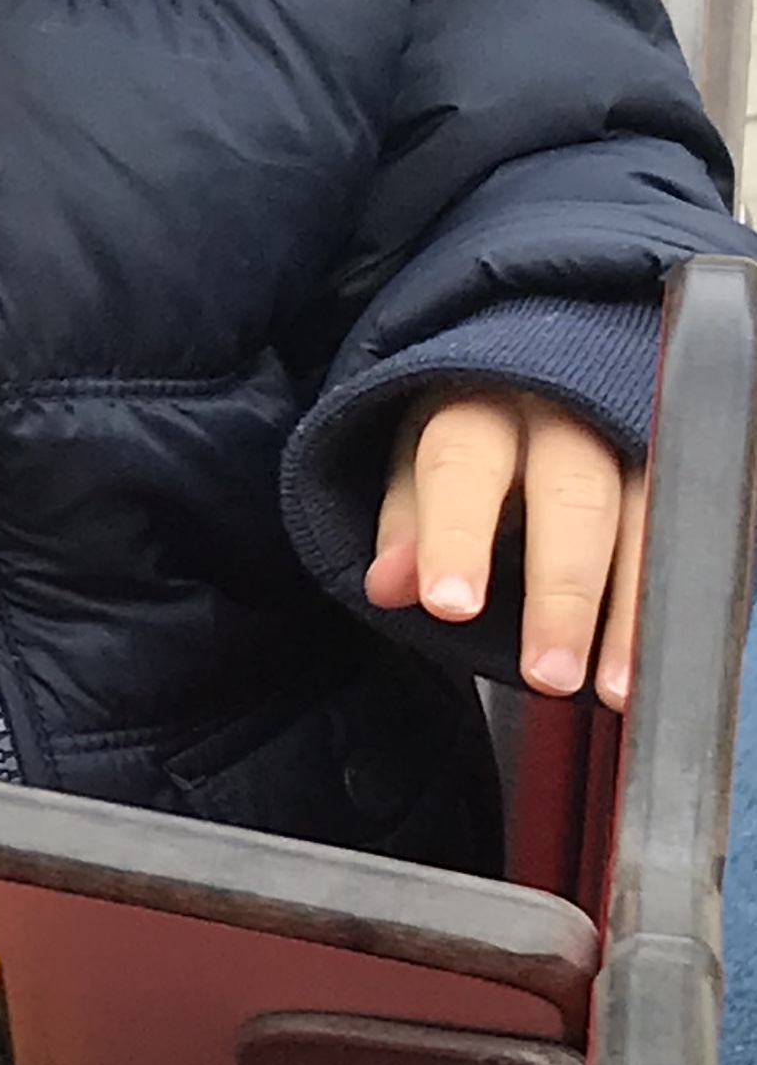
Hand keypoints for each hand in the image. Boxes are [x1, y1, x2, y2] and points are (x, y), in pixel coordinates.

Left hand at [365, 388, 645, 708]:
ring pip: (642, 518)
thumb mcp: (417, 460)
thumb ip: (406, 522)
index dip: (456, 535)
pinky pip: (677, 537)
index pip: (461, 462)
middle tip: (547, 670)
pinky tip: (649, 660)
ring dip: (628, 610)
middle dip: (562, 588)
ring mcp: (624, 442)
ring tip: (611, 686)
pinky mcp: (667, 473)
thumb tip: (387, 585)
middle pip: (571, 494)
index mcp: (478, 405)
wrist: (533, 378)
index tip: (450, 603)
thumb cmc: (470, 432)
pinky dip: (661, 604)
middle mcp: (560, 416)